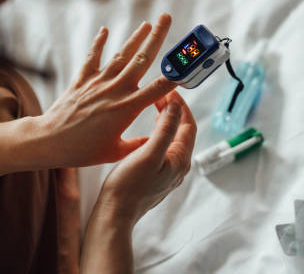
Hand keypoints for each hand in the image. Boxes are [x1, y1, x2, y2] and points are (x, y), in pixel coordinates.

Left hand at [38, 13, 176, 166]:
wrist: (50, 140)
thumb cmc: (83, 151)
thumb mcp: (116, 152)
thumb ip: (138, 145)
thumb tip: (156, 142)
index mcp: (128, 108)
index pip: (158, 89)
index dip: (174, 75)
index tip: (186, 64)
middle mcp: (115, 90)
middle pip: (142, 59)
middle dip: (156, 37)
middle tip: (167, 18)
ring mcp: (98, 82)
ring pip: (121, 55)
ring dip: (135, 37)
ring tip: (147, 23)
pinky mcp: (82, 80)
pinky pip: (92, 57)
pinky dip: (98, 43)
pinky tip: (104, 30)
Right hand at [94, 90, 195, 224]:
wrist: (115, 212)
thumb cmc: (129, 186)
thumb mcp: (149, 153)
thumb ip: (165, 129)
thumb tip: (176, 107)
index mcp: (180, 159)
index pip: (188, 124)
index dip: (181, 105)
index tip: (169, 90)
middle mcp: (178, 165)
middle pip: (182, 131)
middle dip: (174, 110)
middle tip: (159, 95)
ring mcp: (168, 171)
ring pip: (172, 139)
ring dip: (166, 120)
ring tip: (154, 106)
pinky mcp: (156, 174)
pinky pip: (163, 147)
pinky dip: (158, 132)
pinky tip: (147, 129)